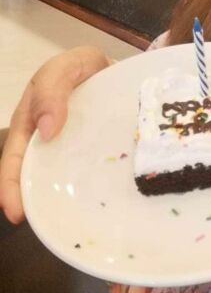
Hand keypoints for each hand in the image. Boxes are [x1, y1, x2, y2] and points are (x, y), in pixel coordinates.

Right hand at [0, 46, 111, 223]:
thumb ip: (53, 88)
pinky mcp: (96, 154)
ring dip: (59, 201)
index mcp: (32, 123)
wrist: (117, 68)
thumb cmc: (81, 67)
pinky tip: (97, 204)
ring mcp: (74, 151)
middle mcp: (49, 143)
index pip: (15, 158)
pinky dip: (89, 190)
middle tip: (37, 224)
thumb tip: (46, 130)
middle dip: (31, 201)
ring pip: (61, 180)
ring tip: (63, 223)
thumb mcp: (65, 67)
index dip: (10, 184)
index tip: (15, 211)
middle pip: (35, 176)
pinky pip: (90, 174)